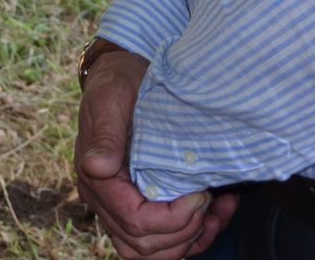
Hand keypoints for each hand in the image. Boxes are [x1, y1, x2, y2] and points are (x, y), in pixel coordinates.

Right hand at [76, 48, 235, 259]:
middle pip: (143, 245)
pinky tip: (216, 214)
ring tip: (217, 212)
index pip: (133, 222)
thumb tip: (97, 167)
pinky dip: (192, 236)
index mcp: (97, 179)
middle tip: (208, 199)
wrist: (121, 73)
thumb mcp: (111, 99)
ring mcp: (121, 206)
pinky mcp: (140, 204)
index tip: (199, 195)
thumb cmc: (117, 83)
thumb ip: (105, 135)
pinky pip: (162, 241)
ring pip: (152, 251)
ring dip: (189, 240)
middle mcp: (105, 200)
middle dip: (184, 231)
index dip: (171, 219)